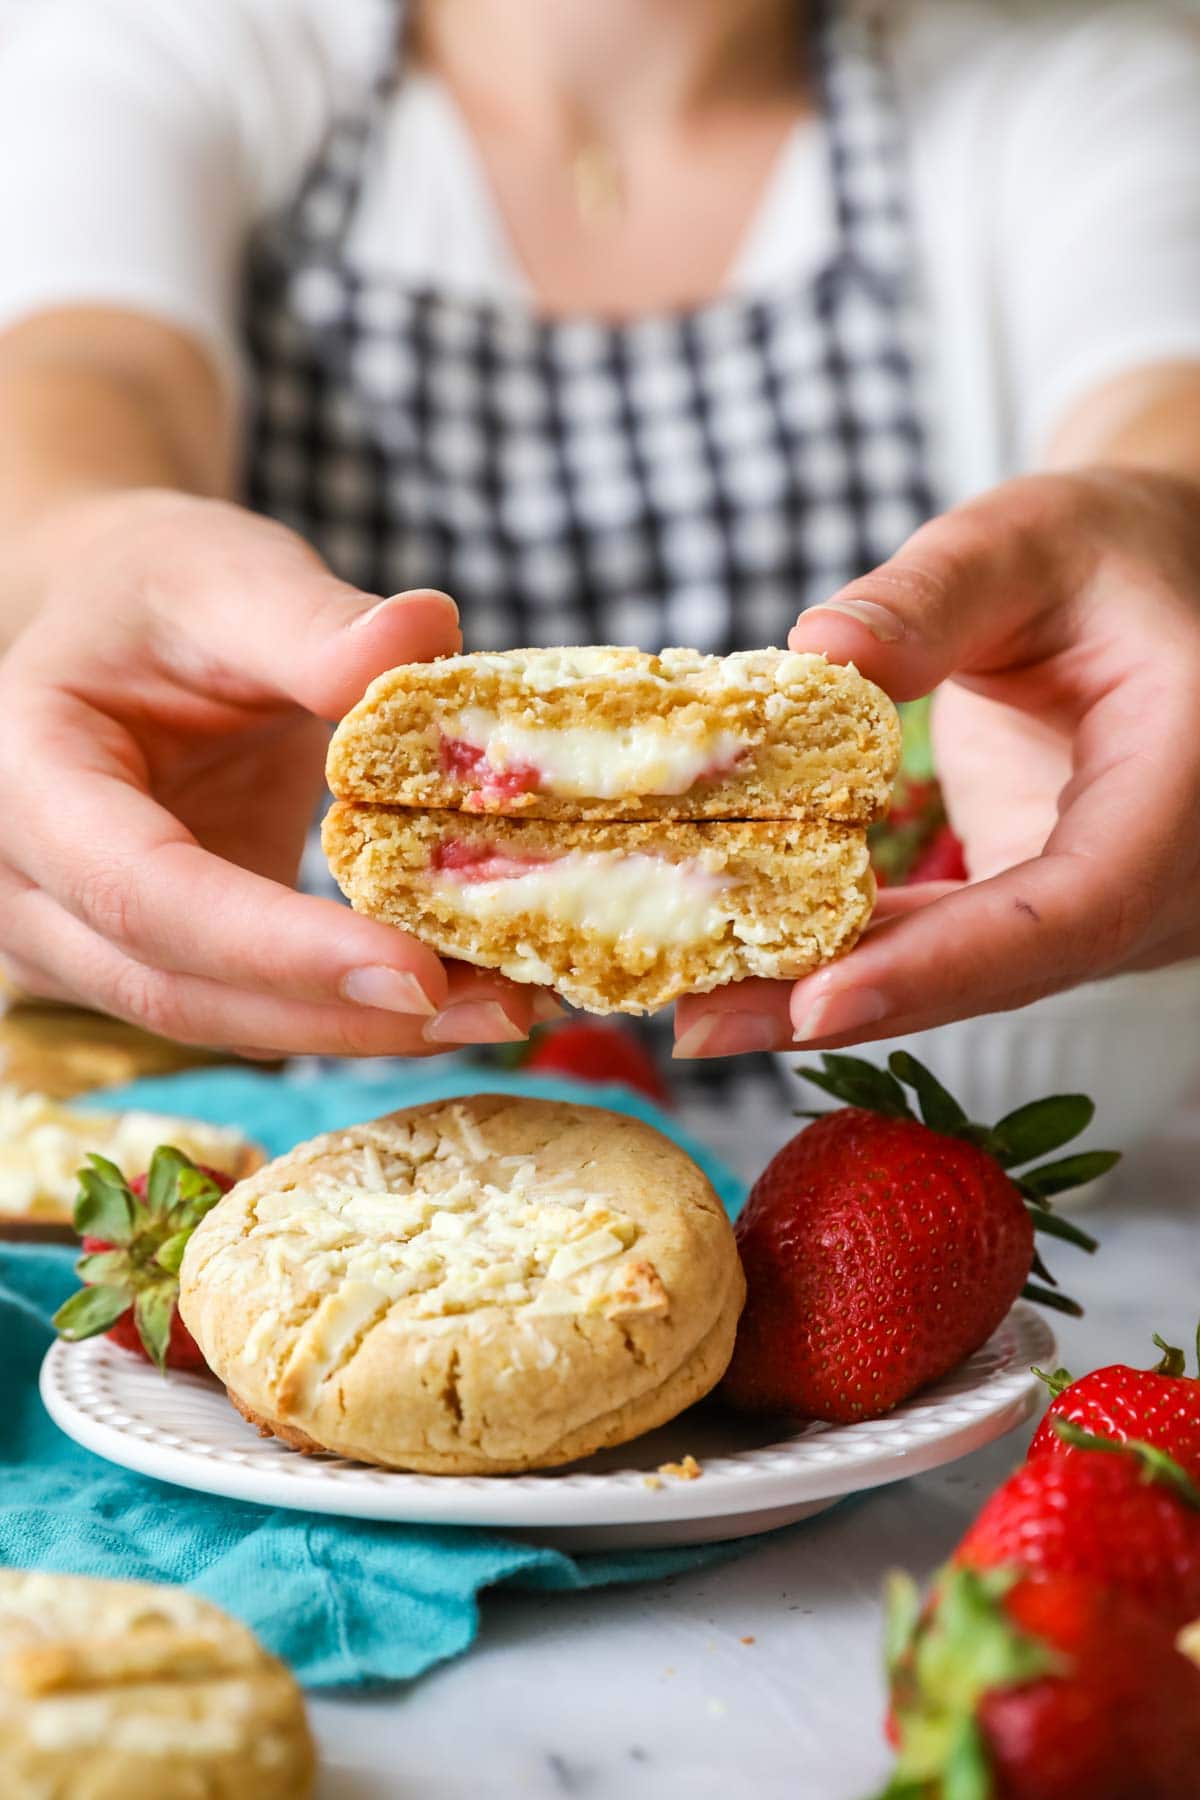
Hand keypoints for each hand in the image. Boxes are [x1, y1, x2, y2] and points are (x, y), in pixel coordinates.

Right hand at [0, 490, 549, 1054]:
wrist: (120, 630)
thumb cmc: (161, 593)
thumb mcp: (228, 576)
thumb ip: (314, 622)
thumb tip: (424, 636)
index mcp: (31, 779)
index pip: (146, 893)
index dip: (280, 948)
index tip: (418, 972)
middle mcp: (33, 886)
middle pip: (185, 992)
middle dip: (347, 1016)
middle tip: (503, 1008)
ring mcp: (85, 943)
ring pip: (225, 1024)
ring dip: (367, 1031)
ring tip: (509, 1006)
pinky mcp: (158, 965)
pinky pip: (256, 1010)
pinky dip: (360, 1011)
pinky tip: (467, 989)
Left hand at [675, 468, 1199, 1055]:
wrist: (1142, 584)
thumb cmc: (1095, 551)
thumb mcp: (1019, 543)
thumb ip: (929, 597)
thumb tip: (814, 650)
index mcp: (1185, 776)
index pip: (1075, 904)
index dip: (946, 963)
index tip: (817, 999)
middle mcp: (1169, 870)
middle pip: (1011, 968)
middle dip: (854, 1001)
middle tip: (704, 1023)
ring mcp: (1115, 904)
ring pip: (977, 976)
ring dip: (836, 997)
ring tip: (702, 1011)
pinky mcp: (1056, 912)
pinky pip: (959, 950)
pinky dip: (859, 960)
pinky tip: (752, 970)